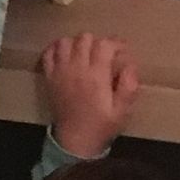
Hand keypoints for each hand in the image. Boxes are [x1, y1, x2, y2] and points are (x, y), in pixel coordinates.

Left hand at [41, 34, 137, 159]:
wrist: (75, 141)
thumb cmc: (101, 125)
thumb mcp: (123, 110)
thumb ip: (129, 86)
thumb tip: (130, 64)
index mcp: (96, 76)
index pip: (104, 45)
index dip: (116, 43)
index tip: (123, 51)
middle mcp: (76, 69)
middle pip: (85, 38)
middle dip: (98, 42)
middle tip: (105, 55)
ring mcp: (60, 72)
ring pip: (66, 41)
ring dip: (77, 43)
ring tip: (86, 54)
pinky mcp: (49, 77)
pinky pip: (48, 53)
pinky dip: (57, 49)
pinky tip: (66, 55)